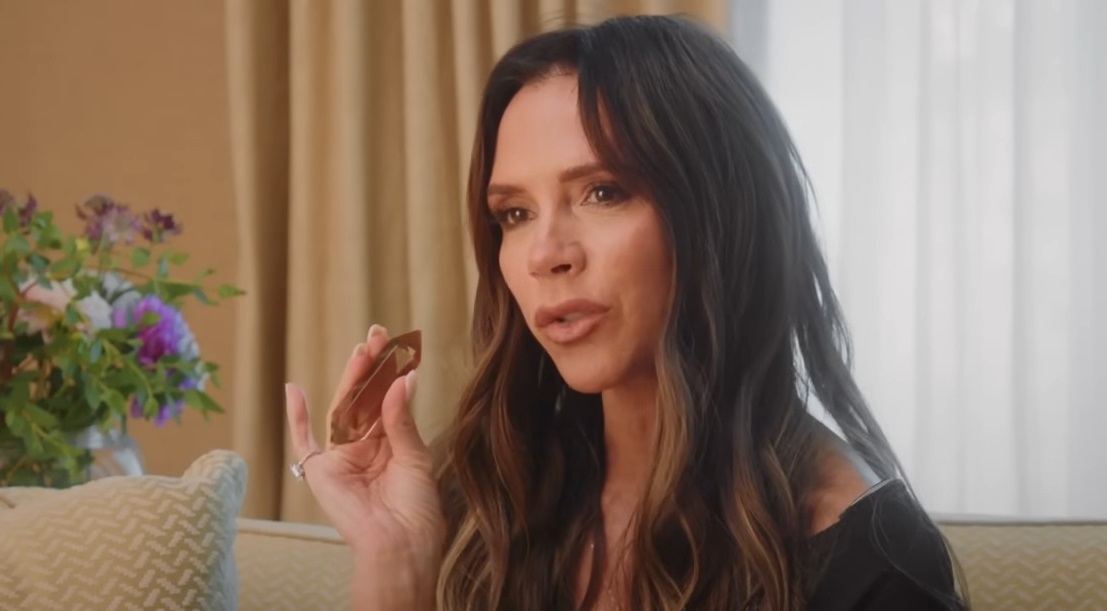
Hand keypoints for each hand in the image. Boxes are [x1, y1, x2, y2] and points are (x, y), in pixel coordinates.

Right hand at [285, 325, 445, 592]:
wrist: (398, 542)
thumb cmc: (415, 508)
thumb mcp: (415, 457)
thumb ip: (401, 418)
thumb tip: (403, 378)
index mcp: (393, 442)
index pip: (389, 398)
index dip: (392, 371)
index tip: (397, 342)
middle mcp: (366, 445)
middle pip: (366, 398)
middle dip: (372, 367)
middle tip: (378, 335)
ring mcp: (342, 455)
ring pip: (343, 409)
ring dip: (350, 380)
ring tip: (361, 352)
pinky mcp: (322, 469)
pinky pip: (303, 440)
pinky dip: (296, 417)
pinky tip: (293, 390)